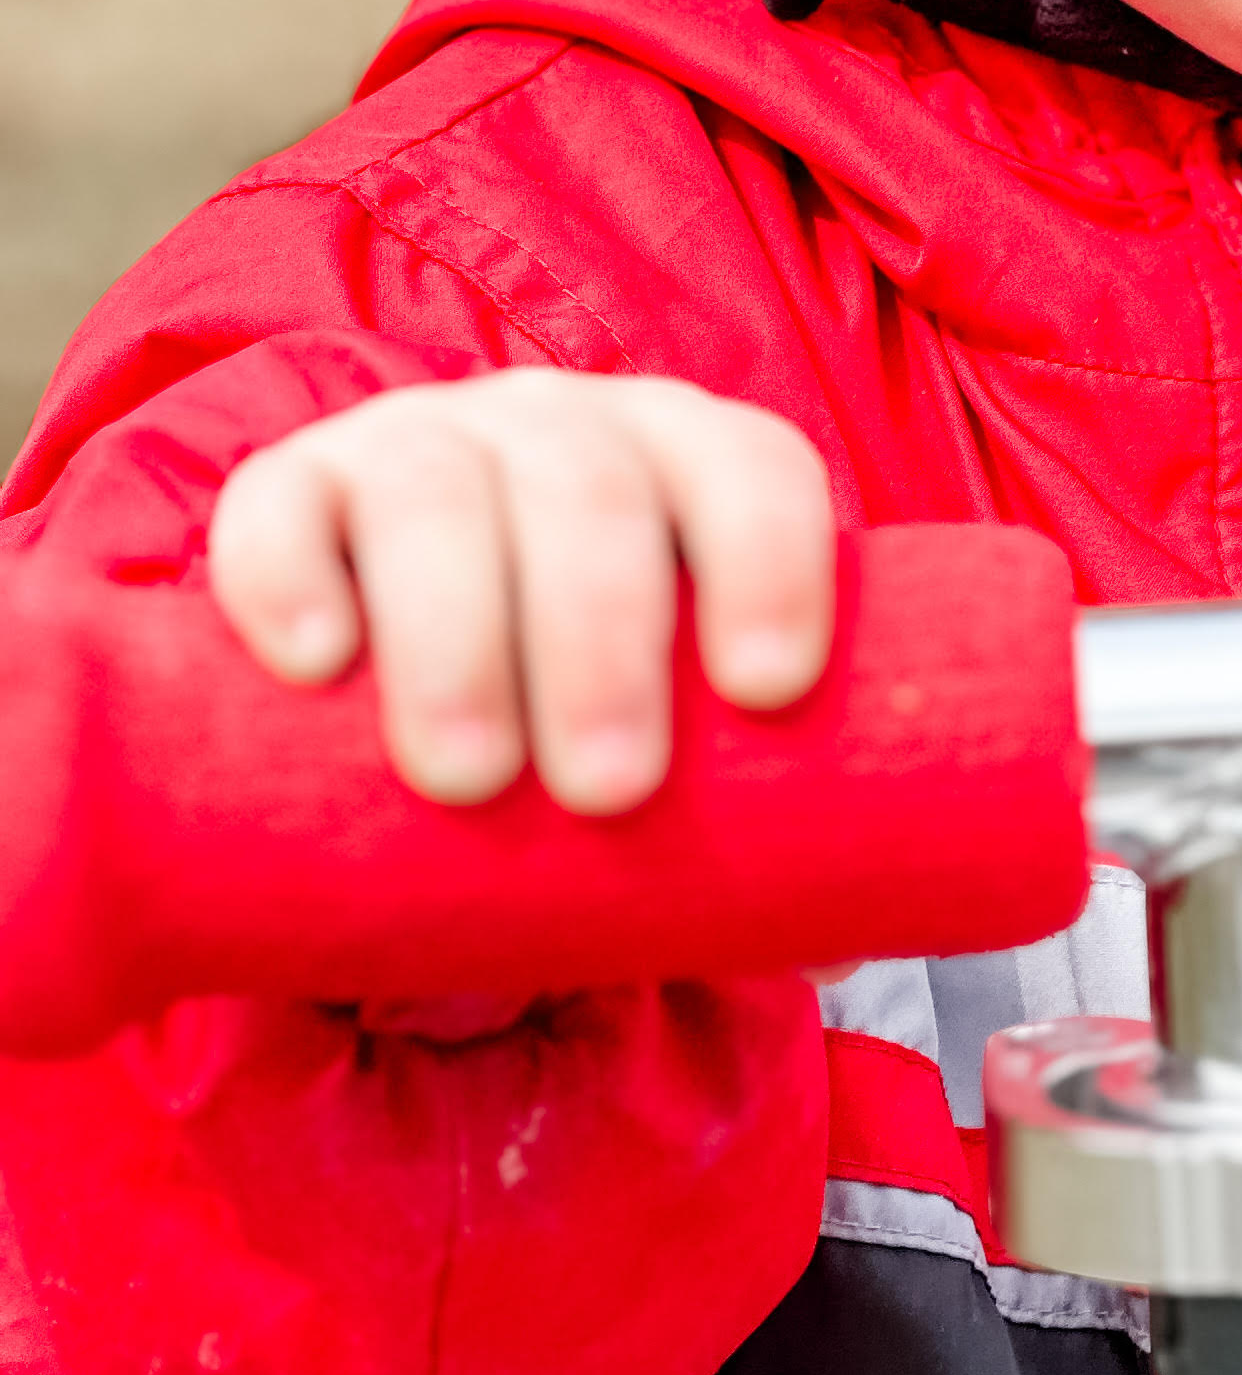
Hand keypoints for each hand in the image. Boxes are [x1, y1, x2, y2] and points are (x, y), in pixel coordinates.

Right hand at [207, 372, 837, 815]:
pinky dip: (290, 579)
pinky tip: (318, 666)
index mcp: (688, 465)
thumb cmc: (589, 706)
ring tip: (469, 778)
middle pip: (594, 492)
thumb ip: (747, 820)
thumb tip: (831, 947)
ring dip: (458, 634)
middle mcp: (561, 428)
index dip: (773, 561)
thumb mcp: (677, 740)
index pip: (756, 469)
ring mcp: (418, 443)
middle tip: (608, 790)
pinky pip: (278, 506)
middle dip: (605, 638)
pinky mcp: (290, 489)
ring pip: (439, 496)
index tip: (767, 690)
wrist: (424, 661)